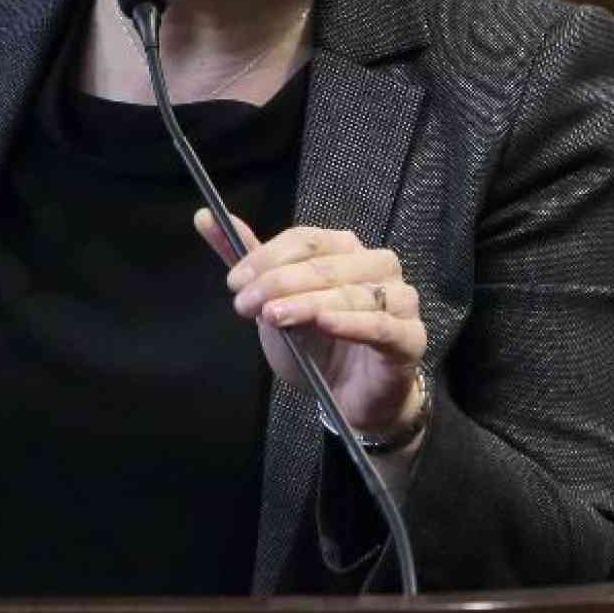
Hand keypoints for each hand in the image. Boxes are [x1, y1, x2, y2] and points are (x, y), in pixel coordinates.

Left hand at [197, 209, 425, 437]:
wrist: (347, 396)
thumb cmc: (316, 342)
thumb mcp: (273, 299)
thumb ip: (245, 260)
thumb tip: (203, 216)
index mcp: (347, 250)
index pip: (308, 240)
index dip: (268, 258)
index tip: (234, 282)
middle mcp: (378, 268)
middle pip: (329, 263)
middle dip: (281, 282)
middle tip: (247, 303)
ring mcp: (400, 301)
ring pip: (354, 292)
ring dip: (308, 302)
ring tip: (274, 316)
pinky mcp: (409, 339)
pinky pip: (383, 325)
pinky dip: (352, 322)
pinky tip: (324, 323)